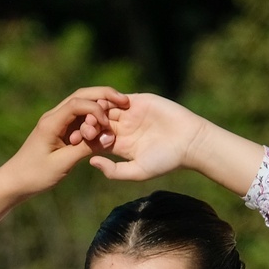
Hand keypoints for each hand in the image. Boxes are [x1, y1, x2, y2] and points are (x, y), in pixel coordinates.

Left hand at [0, 87, 130, 197]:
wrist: (15, 180)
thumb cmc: (35, 174)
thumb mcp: (62, 163)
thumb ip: (85, 148)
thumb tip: (109, 138)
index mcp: (52, 122)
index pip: (78, 103)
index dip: (97, 110)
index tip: (107, 125)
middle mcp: (54, 116)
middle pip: (81, 96)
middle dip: (103, 96)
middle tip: (124, 100)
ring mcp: (56, 122)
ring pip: (81, 105)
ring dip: (99, 106)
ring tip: (119, 109)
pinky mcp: (59, 130)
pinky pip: (79, 118)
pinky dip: (93, 119)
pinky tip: (106, 125)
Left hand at [88, 93, 209, 182]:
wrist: (189, 141)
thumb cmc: (166, 160)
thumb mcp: (138, 171)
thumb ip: (114, 171)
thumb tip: (91, 161)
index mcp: (120, 146)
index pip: (95, 140)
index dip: (85, 139)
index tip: (79, 141)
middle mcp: (123, 129)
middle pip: (97, 123)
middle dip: (88, 124)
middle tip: (87, 127)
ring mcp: (130, 114)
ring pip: (104, 108)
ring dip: (97, 110)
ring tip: (96, 116)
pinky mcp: (138, 101)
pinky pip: (117, 97)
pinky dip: (109, 99)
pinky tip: (106, 105)